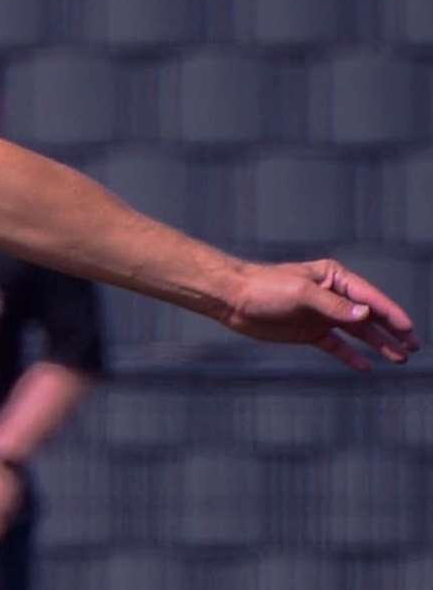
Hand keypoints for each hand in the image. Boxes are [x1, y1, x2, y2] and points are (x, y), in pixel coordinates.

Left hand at [221, 258, 419, 370]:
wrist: (232, 299)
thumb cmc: (265, 287)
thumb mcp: (301, 293)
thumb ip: (333, 306)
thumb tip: (365, 316)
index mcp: (334, 278)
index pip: (370, 298)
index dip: (391, 314)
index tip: (409, 329)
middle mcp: (332, 296)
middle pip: (369, 316)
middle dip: (392, 331)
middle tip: (413, 347)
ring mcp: (322, 315)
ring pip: (357, 332)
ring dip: (377, 344)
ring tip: (399, 358)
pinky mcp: (309, 331)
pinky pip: (336, 345)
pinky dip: (351, 355)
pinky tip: (367, 366)